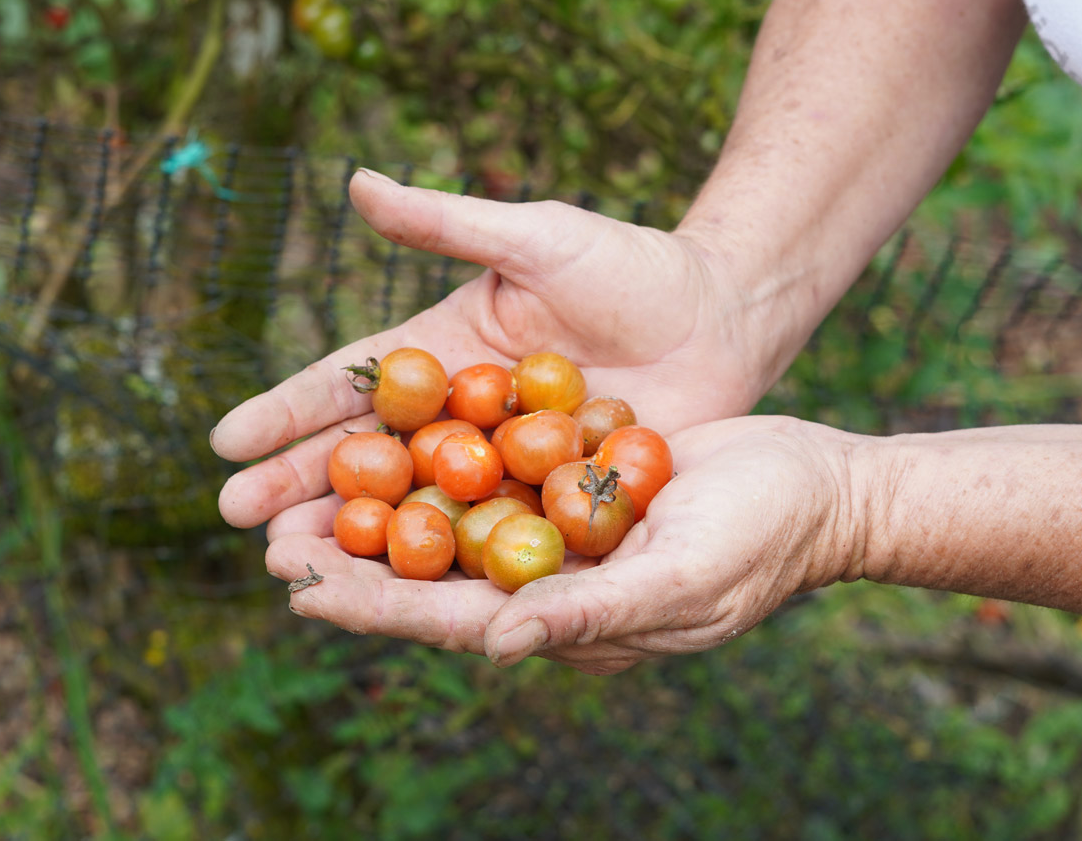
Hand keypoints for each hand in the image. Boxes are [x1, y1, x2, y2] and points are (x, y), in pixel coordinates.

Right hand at [212, 168, 799, 528]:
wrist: (722, 314)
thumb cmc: (630, 265)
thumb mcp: (535, 238)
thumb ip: (448, 223)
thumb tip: (353, 183)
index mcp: (440, 354)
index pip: (349, 386)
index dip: (286, 414)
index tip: (224, 442)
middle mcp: (457, 419)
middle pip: (366, 460)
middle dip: (299, 490)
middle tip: (241, 524)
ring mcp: (500, 470)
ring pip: (415, 510)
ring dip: (353, 541)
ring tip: (292, 570)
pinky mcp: (550, 508)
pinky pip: (489, 541)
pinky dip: (444, 570)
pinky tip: (399, 600)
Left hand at [263, 416, 859, 673]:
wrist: (815, 481)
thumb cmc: (762, 539)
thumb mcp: (684, 578)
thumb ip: (593, 614)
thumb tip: (498, 644)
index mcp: (567, 623)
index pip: (453, 619)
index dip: (375, 605)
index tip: (300, 586)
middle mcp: (550, 584)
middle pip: (432, 576)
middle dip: (353, 562)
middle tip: (266, 538)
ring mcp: (558, 534)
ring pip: (449, 527)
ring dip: (380, 510)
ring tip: (304, 493)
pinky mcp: (570, 483)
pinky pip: (490, 476)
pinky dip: (435, 461)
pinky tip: (389, 436)